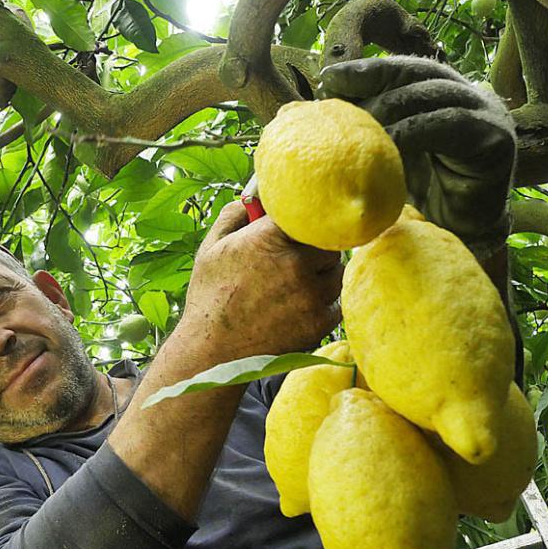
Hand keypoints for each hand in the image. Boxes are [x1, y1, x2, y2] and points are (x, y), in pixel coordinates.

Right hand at [180, 200, 341, 363]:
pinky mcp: (321, 321)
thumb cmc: (209, 297)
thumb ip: (234, 214)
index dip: (302, 219)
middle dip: (315, 246)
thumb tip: (255, 196)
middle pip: (328, 240)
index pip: (306, 212)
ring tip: (294, 284)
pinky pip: (337, 300)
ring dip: (322, 273)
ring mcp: (312, 293)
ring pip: (336, 270)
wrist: (213, 351)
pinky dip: (325, 300)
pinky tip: (301, 304)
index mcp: (270, 237)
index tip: (294, 226)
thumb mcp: (211, 247)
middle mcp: (297, 262)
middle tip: (295, 257)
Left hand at [318, 56, 516, 256]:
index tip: (328, 78)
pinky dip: (414, 131)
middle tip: (335, 96)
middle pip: (415, 74)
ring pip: (431, 95)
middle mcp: (466, 94)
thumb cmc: (414, 198)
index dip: (365, 70)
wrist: (458, 237)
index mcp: (438, 91)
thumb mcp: (378, 157)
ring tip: (356, 125)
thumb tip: (290, 113)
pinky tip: (387, 145)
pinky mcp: (496, 139)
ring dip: (389, 106)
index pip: (399, 71)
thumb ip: (349, 133)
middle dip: (373, 81)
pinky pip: (450, 125)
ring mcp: (486, 113)